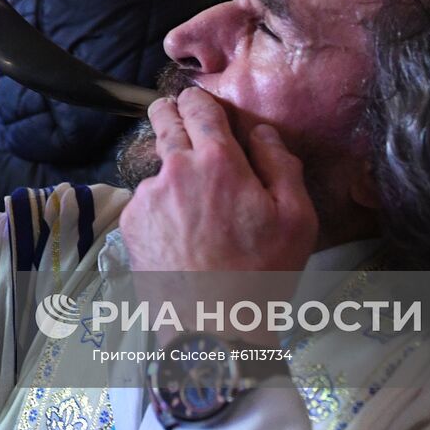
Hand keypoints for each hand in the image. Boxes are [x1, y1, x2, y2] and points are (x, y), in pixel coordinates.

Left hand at [121, 88, 317, 274]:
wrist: (213, 330)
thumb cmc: (262, 276)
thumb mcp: (297, 218)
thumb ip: (281, 163)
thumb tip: (260, 131)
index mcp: (219, 161)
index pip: (198, 106)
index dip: (198, 100)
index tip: (199, 104)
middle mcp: (175, 169)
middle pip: (163, 120)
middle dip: (171, 114)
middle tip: (181, 122)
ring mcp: (147, 196)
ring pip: (156, 166)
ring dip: (171, 172)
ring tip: (194, 208)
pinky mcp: (131, 223)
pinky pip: (146, 201)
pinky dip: (160, 206)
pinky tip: (180, 234)